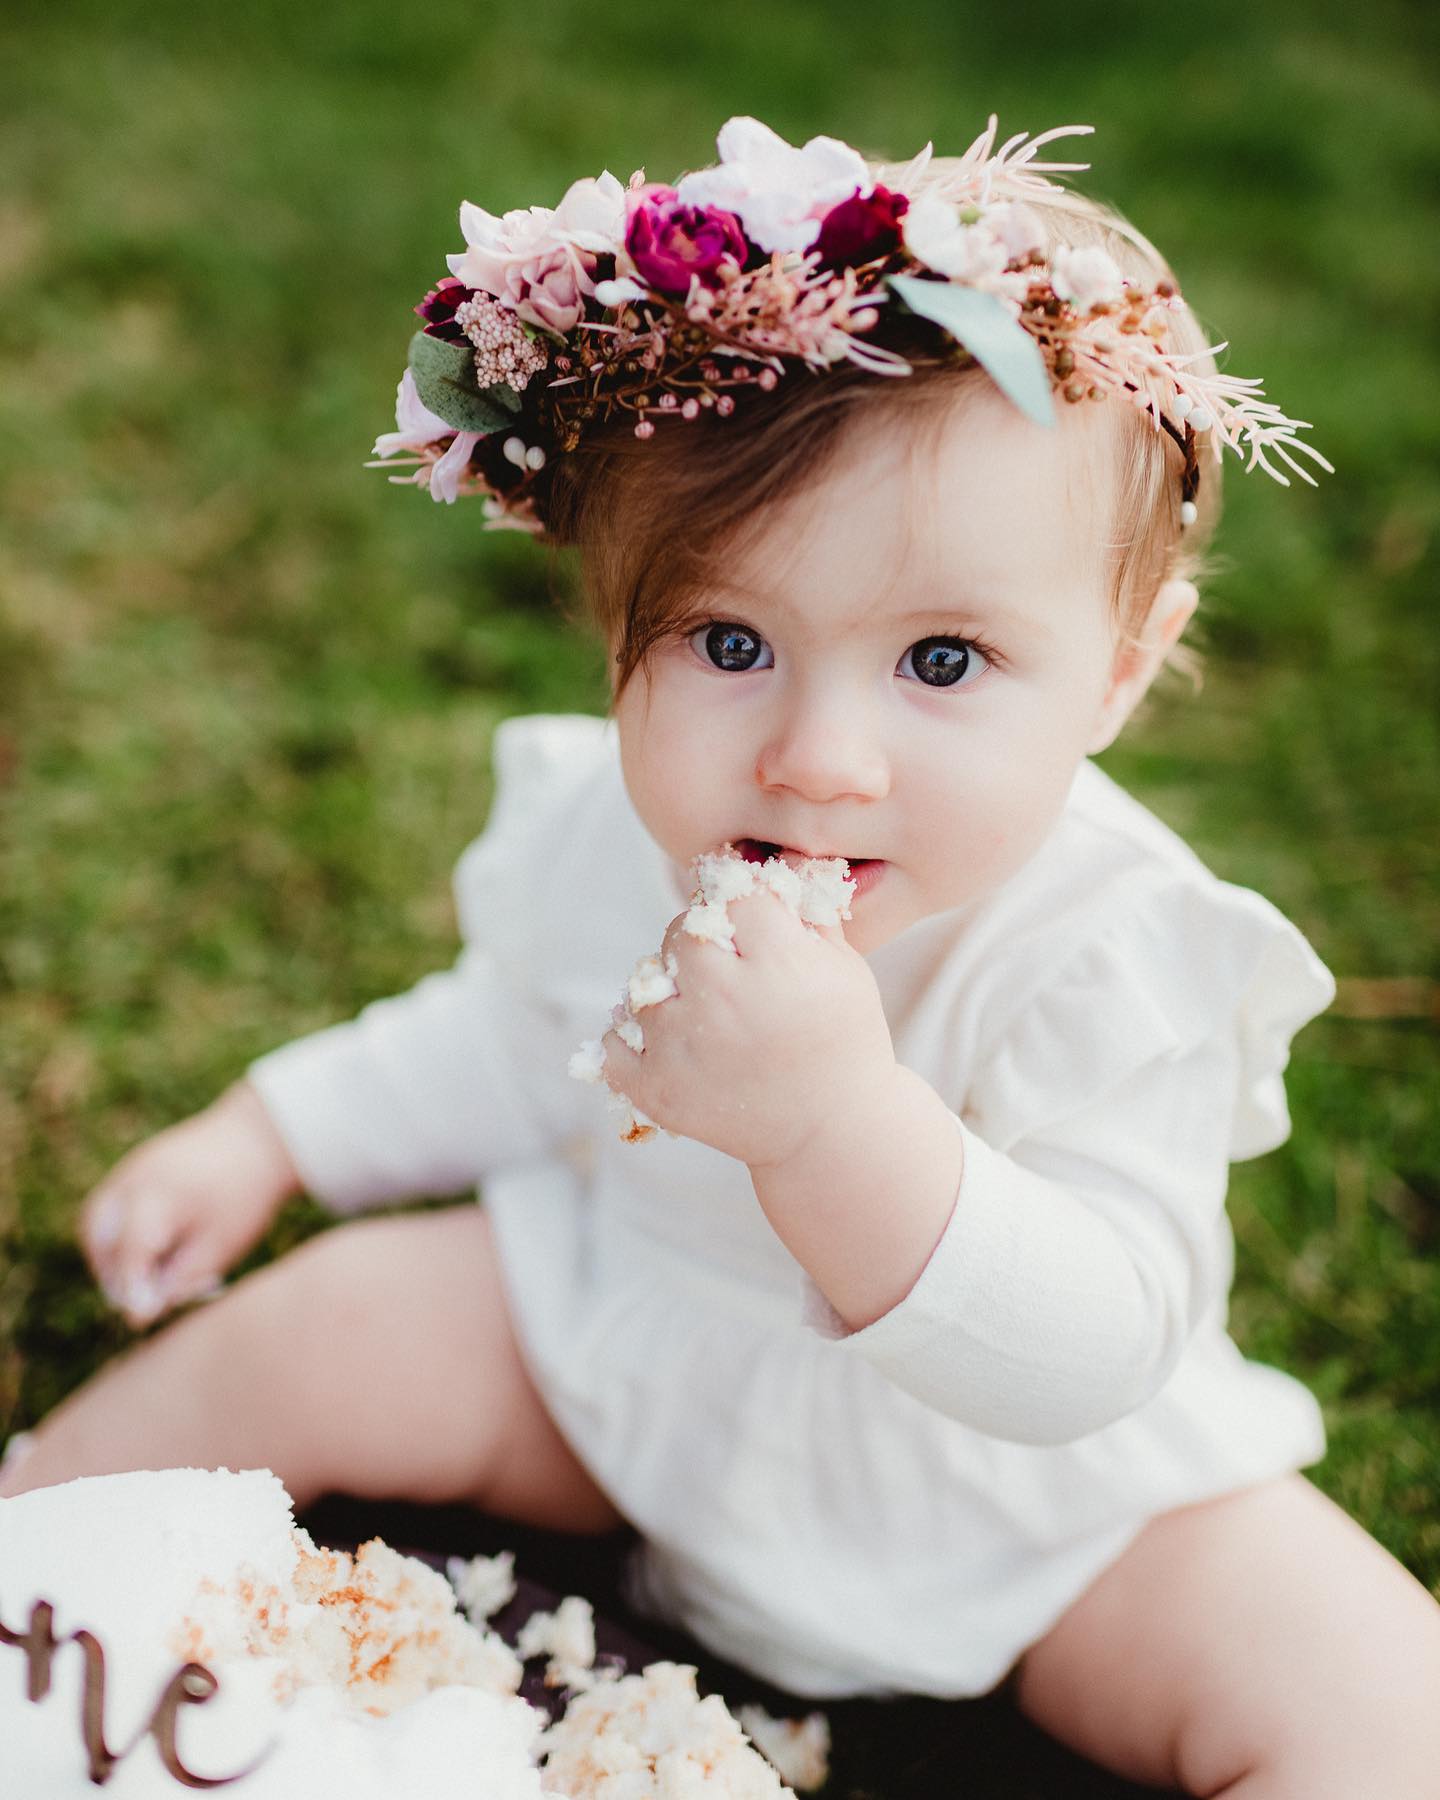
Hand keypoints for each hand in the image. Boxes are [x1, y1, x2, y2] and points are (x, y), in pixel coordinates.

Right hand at [78, 1081, 300, 1326]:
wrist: (258, 1137)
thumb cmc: (245, 1195)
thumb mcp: (223, 1243)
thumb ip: (180, 1278)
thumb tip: (140, 1312)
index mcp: (162, 1193)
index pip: (132, 1249)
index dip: (132, 1287)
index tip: (140, 1319)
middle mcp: (136, 1177)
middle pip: (100, 1237)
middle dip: (114, 1275)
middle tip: (141, 1301)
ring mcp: (129, 1168)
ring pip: (96, 1222)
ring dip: (111, 1257)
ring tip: (145, 1279)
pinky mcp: (132, 1167)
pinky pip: (110, 1208)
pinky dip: (119, 1236)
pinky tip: (154, 1252)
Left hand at [600, 888, 896, 1167]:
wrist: (831, 1134)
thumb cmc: (843, 1040)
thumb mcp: (843, 967)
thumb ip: (804, 907)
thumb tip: (771, 856)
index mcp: (779, 963)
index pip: (732, 892)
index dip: (739, 897)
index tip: (746, 913)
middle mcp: (724, 1000)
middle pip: (681, 930)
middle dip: (701, 938)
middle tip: (728, 966)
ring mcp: (683, 1047)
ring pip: (645, 983)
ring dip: (668, 989)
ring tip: (706, 1013)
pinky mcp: (655, 1089)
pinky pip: (613, 1038)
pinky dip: (631, 1036)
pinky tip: (670, 1039)